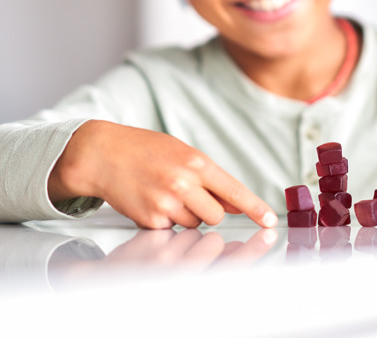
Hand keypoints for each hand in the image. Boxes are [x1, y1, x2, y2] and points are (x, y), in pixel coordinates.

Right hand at [48, 120, 277, 229]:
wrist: (103, 153)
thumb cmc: (146, 149)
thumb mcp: (182, 152)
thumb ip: (209, 178)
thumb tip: (235, 204)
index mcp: (196, 162)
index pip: (234, 191)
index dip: (255, 208)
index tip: (270, 221)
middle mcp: (183, 184)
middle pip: (216, 215)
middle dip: (210, 211)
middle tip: (191, 195)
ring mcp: (165, 204)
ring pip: (194, 224)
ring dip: (187, 215)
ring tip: (165, 193)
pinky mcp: (149, 220)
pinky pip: (172, 229)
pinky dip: (167, 221)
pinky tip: (151, 201)